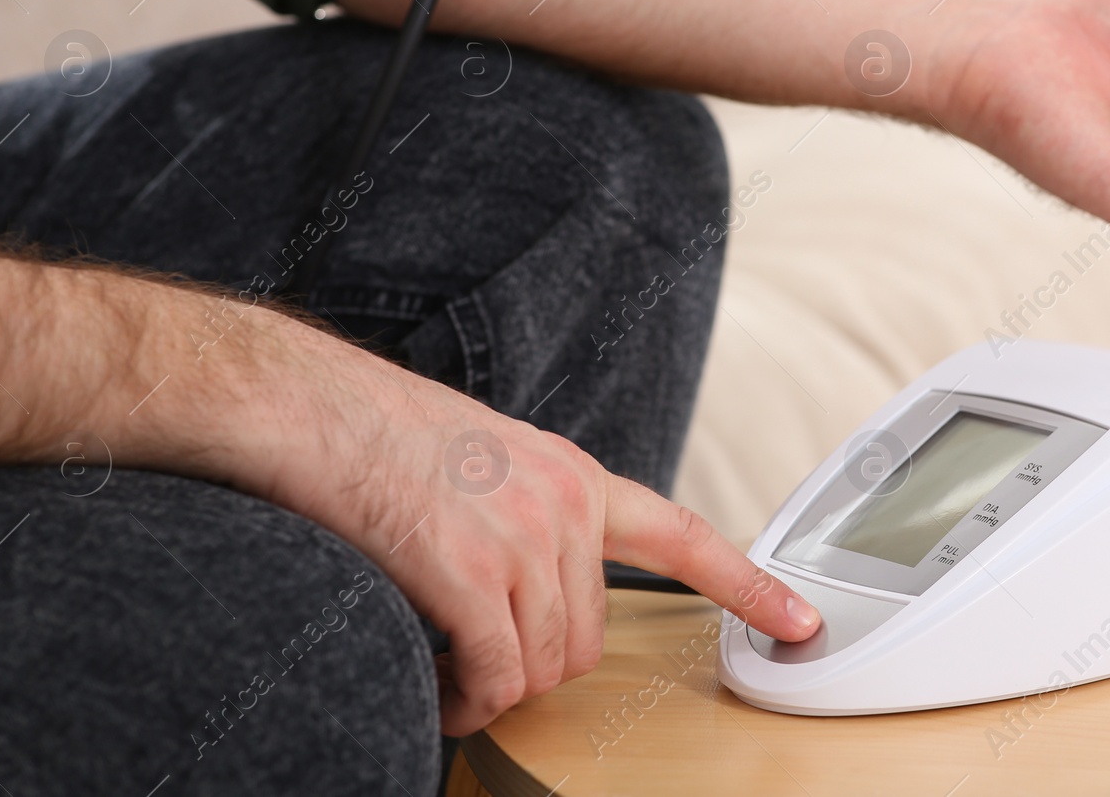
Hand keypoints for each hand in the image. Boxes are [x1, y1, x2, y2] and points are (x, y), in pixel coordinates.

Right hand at [248, 325, 821, 735]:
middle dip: (534, 665)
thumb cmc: (378, 435)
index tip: (800, 620)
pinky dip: (467, 700)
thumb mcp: (485, 461)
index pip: (681, 535)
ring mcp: (524, 538)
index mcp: (572, 476)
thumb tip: (530, 594)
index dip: (747, 584)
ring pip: (543, 666)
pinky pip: (494, 676)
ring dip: (495, 687)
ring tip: (448, 668)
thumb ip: (530, 515)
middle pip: (588, 638)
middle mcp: (564, 504)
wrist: (310, 409)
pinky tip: (442, 687)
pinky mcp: (473, 574)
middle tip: (477, 661)